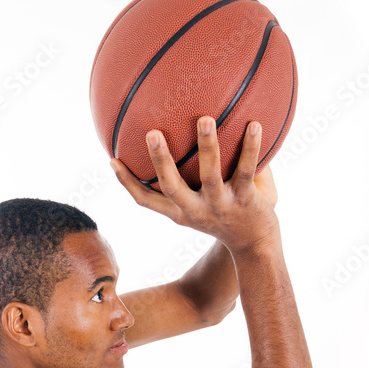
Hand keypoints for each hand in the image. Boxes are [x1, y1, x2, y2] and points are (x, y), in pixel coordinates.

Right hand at [110, 117, 280, 255]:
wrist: (256, 248)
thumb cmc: (229, 219)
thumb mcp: (204, 205)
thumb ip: (193, 177)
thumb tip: (190, 129)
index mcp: (181, 212)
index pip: (147, 200)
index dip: (128, 183)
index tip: (112, 160)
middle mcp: (196, 210)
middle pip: (171, 186)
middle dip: (160, 160)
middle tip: (151, 133)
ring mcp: (220, 205)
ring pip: (209, 175)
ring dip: (207, 146)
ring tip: (205, 119)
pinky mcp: (245, 200)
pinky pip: (246, 170)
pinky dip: (250, 148)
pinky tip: (255, 125)